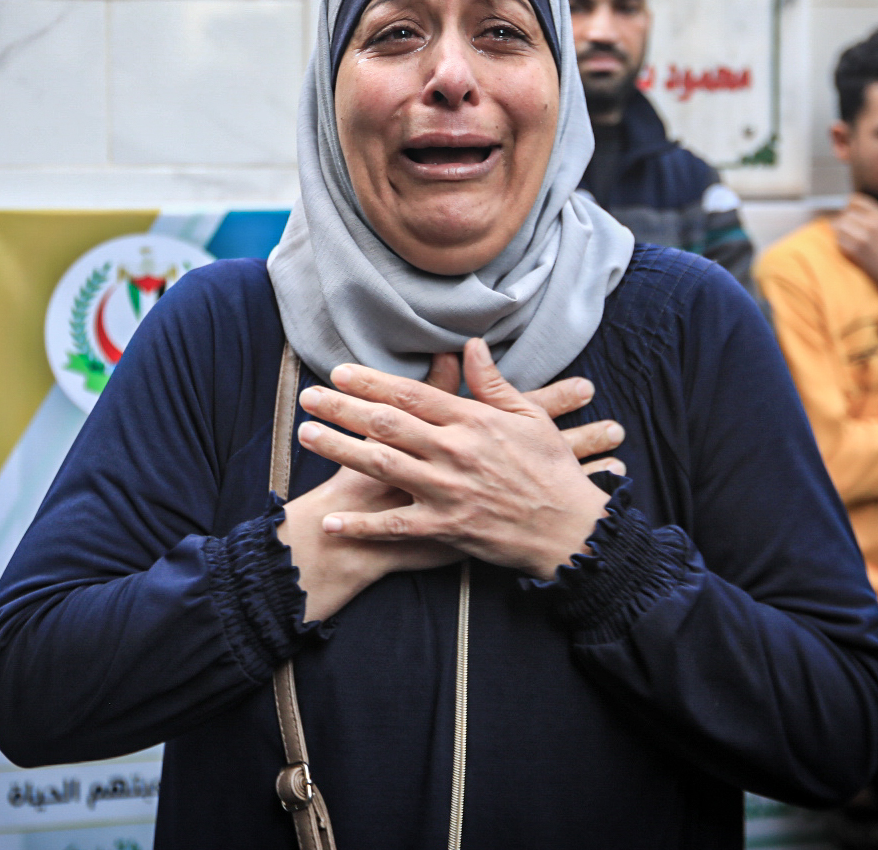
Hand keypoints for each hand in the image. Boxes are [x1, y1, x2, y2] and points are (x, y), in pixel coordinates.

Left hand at [297, 338, 612, 580]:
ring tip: (306, 436)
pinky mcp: (445, 528)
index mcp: (473, 422)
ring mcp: (446, 491)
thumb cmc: (554, 471)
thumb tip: (471, 346)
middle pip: (385, 424)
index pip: (410, 394)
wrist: (572, 530)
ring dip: (339, 450)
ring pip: (380, 466)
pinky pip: (394, 526)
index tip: (339, 372)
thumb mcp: (533, 418)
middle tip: (308, 398)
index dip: (370, 382)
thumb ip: (495, 384)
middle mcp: (453, 453)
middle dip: (341, 408)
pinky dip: (361, 525)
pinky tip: (332, 521)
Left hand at [832, 193, 877, 295]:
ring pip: (839, 226)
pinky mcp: (855, 250)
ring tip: (849, 236)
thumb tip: (853, 211)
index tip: (850, 212)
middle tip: (849, 227)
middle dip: (845, 219)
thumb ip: (874, 216)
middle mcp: (871, 223)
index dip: (850, 206)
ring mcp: (862, 236)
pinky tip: (850, 246)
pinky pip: (839, 240)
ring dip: (841, 230)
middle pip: (845, 213)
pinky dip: (841, 242)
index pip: (855, 200)